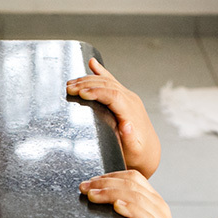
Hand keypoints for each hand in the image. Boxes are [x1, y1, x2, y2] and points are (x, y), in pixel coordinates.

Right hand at [67, 59, 160, 177]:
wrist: (148, 152)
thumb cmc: (138, 154)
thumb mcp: (135, 151)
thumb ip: (131, 139)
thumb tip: (126, 125)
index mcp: (131, 112)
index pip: (113, 95)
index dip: (96, 92)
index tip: (80, 93)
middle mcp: (131, 100)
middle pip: (107, 85)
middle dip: (87, 84)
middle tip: (69, 88)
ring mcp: (128, 97)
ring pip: (107, 81)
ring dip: (88, 80)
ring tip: (71, 83)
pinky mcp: (124, 97)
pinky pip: (111, 81)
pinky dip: (100, 72)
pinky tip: (92, 64)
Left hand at [79, 170, 186, 217]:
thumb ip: (123, 217)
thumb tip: (98, 208)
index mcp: (153, 202)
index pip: (132, 178)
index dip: (109, 176)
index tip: (88, 183)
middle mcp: (159, 207)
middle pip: (131, 182)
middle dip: (104, 182)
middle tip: (83, 188)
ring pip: (135, 195)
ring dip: (110, 192)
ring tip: (92, 196)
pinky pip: (144, 216)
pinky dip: (129, 207)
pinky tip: (116, 206)